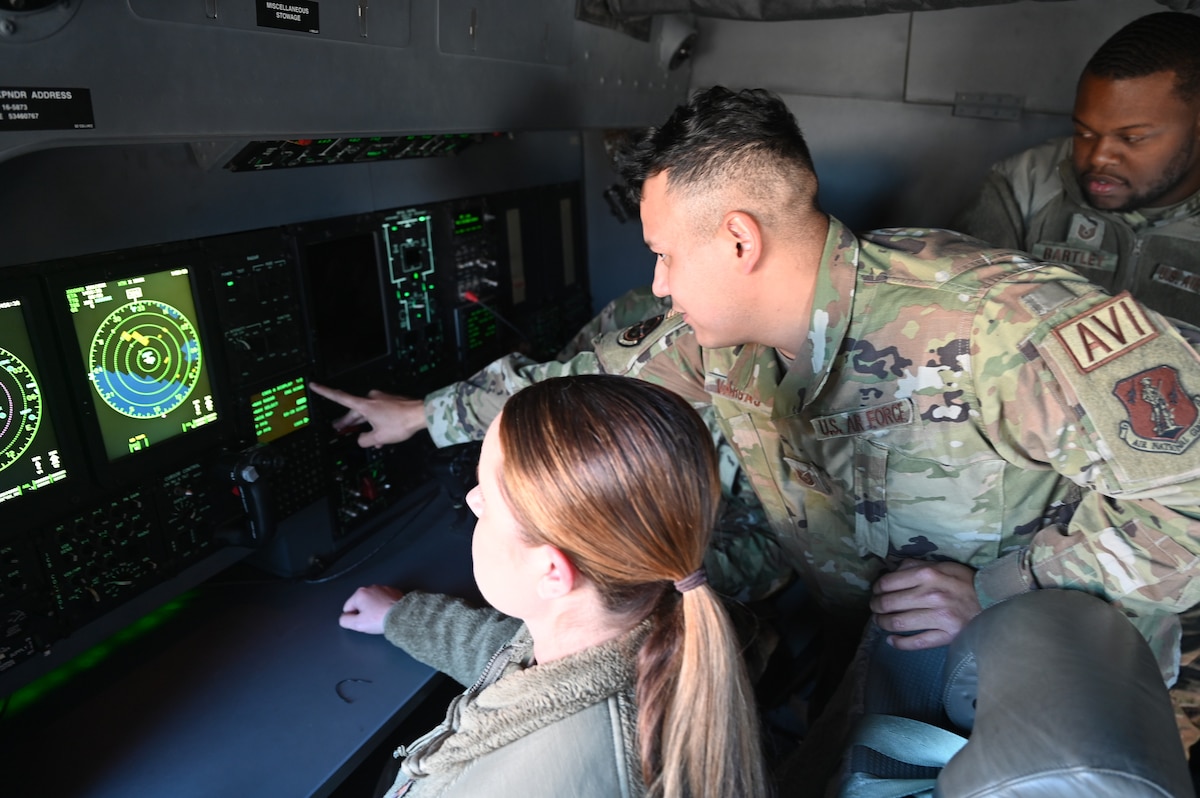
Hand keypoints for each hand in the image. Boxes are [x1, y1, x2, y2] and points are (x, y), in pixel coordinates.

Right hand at [308, 382, 427, 446]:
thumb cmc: (401, 422)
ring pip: (367, 413)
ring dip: (364, 425)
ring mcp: (381, 400)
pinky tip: (379, 436)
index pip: (339, 397)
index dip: (324, 391)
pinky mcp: (390, 402)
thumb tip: (362, 440)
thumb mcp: (379, 438)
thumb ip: (366, 440)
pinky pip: (378, 413)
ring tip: (362, 437)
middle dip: (347, 421)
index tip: (314, 385)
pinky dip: (376, 423)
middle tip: (338, 428)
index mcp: (364, 405)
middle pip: (354, 411)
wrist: (421, 414)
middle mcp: (371, 399)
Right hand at [339, 584, 405, 633]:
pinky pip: (384, 601)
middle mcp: (371, 588)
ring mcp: (383, 589)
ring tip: (381, 618)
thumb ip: (345, 621)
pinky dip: (384, 606)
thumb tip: (343, 618)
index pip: (348, 608)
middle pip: (360, 604)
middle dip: (364, 613)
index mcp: (360, 593)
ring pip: (373, 602)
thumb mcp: (358, 624)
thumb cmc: (381, 619)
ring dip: (375, 609)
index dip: (352, 618)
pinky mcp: (394, 592)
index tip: (362, 622)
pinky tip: (388, 614)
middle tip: (372, 621)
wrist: (402, 616)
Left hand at [869, 559, 980, 649]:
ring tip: (880, 621)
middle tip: (875, 607)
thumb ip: (917, 566)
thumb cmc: (965, 582)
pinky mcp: (946, 635)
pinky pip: (916, 642)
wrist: (994, 602)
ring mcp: (939, 617)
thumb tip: (894, 570)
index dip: (877, 588)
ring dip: (882, 623)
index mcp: (928, 575)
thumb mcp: (943, 566)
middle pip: (889, 603)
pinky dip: (899, 643)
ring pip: (898, 623)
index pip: (888, 583)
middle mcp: (931, 595)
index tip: (877, 591)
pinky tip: (891, 640)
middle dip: (876, 606)